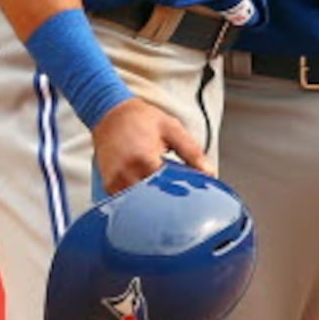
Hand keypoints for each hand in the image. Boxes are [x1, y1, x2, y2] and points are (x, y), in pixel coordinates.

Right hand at [89, 97, 208, 196]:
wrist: (111, 112)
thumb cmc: (140, 119)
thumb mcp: (172, 129)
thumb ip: (192, 152)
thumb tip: (209, 172)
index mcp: (144, 160)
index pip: (166, 192)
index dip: (180, 196)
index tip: (188, 197)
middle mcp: (126, 174)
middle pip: (151, 204)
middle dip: (167, 204)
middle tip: (177, 197)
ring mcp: (115, 181)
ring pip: (137, 207)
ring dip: (151, 204)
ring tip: (161, 192)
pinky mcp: (109, 184)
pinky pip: (125, 203)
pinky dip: (137, 202)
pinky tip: (147, 191)